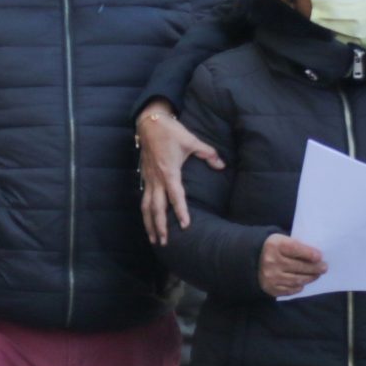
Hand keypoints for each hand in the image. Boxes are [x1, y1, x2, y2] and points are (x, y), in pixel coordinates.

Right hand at [138, 101, 222, 245]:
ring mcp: (149, 179)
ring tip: (153, 239)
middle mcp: (157, 179)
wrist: (149, 123)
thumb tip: (222, 166)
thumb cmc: (171, 132)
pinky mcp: (145, 177)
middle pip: (156, 208)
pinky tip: (148, 222)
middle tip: (164, 242)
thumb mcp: (192, 141)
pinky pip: (143, 199)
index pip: (175, 196)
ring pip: (146, 207)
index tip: (185, 226)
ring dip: (149, 224)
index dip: (180, 211)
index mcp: (169, 171)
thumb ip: (208, 154)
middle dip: (159, 226)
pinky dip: (145, 213)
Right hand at [259, 235, 328, 298]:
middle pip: (299, 266)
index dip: (310, 254)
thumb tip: (317, 257)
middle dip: (315, 268)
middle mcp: (271, 261)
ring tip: (316, 275)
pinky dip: (298, 287)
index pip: (296, 249)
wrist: (249, 261)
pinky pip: (290, 289)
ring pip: (297, 280)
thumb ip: (297, 246)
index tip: (320, 257)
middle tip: (324, 268)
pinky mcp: (270, 288)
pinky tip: (303, 283)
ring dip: (309, 278)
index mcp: (274, 245)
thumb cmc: (272, 249)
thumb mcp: (281, 240)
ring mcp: (270, 276)